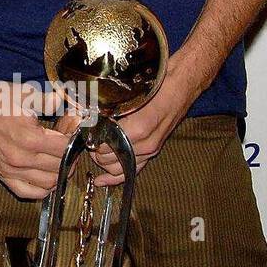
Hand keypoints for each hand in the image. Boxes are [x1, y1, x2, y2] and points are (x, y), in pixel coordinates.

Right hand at [0, 80, 77, 199]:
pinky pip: (27, 192)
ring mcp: (10, 169)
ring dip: (59, 174)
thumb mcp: (24, 93)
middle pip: (59, 167)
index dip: (74, 142)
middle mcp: (20, 158)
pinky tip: (46, 178)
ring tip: (60, 162)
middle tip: (70, 148)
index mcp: (29, 138)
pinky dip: (41, 189)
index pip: (64, 148)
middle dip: (70, 158)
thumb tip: (62, 101)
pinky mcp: (1, 174)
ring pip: (48, 183)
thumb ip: (47, 101)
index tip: (74, 136)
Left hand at [91, 49, 208, 185]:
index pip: (107, 144)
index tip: (84, 132)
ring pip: (120, 168)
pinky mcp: (153, 152)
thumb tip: (88, 111)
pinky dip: (117, 178)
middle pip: (110, 159)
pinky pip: (134, 171)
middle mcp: (146, 144)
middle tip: (86, 140)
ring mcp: (150, 150)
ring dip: (103, 163)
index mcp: (139, 128)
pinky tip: (102, 181)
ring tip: (93, 153)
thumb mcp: (133, 93)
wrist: (182, 85)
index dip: (92, 140)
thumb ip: (111, 106)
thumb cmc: (158, 85)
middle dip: (95, 152)